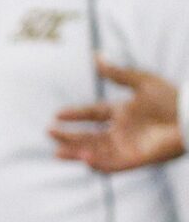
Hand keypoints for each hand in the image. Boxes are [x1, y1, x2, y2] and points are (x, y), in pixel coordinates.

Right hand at [52, 59, 183, 173]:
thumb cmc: (172, 97)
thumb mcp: (142, 81)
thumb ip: (117, 73)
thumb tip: (96, 56)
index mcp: (124, 112)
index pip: (94, 114)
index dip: (76, 114)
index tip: (57, 114)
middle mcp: (122, 130)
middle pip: (89, 136)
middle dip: (69, 136)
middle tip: (49, 133)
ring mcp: (128, 146)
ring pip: (95, 152)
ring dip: (77, 152)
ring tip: (57, 152)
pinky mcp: (136, 159)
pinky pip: (113, 165)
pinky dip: (98, 164)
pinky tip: (84, 160)